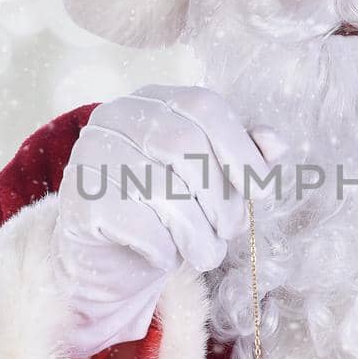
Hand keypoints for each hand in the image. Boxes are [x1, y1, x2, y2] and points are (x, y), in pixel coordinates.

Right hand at [54, 85, 287, 354]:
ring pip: (162, 188)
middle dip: (220, 198)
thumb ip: (242, 156)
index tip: (262, 191)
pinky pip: (137, 225)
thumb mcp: (211, 180)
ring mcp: (92, 155)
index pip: (204, 106)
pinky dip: (164, 250)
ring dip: (198, 233)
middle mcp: (117, 116)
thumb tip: (277, 144)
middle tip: (229, 231)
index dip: (241, 150)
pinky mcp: (80, 201)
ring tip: (205, 253)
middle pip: (185, 146)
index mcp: (155, 100)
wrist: (105, 258)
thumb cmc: (167, 210)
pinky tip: (164, 257)